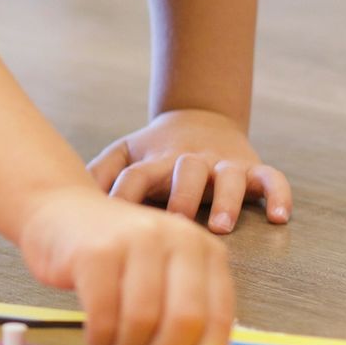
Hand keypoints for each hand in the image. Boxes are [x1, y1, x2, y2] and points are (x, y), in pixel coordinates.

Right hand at [18, 186, 236, 344]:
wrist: (62, 210)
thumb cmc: (117, 253)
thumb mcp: (166, 282)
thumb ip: (195, 327)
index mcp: (202, 249)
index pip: (217, 314)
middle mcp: (175, 236)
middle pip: (184, 319)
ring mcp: (134, 239)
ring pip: (143, 320)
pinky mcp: (94, 251)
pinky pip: (104, 313)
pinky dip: (101, 337)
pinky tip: (97, 336)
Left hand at [89, 109, 292, 233]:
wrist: (200, 118)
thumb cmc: (156, 151)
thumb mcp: (126, 153)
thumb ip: (100, 172)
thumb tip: (65, 194)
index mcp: (156, 160)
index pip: (137, 175)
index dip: (126, 194)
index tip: (115, 219)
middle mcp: (191, 160)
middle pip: (187, 172)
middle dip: (182, 196)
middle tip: (177, 222)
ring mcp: (224, 163)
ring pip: (229, 178)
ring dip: (226, 201)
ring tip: (221, 226)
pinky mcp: (253, 167)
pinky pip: (272, 178)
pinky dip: (279, 195)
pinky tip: (280, 217)